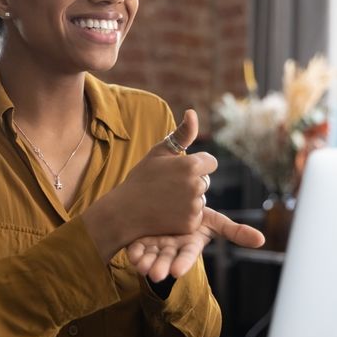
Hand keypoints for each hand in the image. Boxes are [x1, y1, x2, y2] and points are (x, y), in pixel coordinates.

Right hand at [82, 109, 215, 259]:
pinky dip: (185, 215)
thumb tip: (193, 112)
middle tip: (168, 185)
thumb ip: (182, 134)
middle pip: (206, 180)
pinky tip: (167, 212)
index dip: (197, 164)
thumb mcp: (159, 152)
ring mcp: (194, 206)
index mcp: (191, 165)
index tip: (179, 169)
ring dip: (189, 199)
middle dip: (192, 181)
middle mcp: (196, 185)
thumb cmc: (141, 178)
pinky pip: (196, 215)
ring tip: (166, 199)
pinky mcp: (191, 223)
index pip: (211, 162)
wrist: (125, 211)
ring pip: (201, 198)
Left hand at [127, 207, 265, 281]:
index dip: (183, 263)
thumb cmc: (196, 215)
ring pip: (151, 257)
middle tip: (155, 274)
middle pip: (167, 259)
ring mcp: (157, 245)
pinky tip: (131, 254)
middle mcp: (173, 247)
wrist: (171, 204)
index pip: (188, 255)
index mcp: (190, 243)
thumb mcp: (214, 221)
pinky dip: (135, 252)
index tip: (177, 273)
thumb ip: (235, 231)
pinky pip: (137, 248)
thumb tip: (262, 240)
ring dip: (146, 263)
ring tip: (142, 266)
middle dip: (161, 267)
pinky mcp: (142, 240)